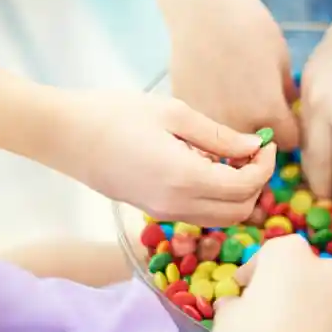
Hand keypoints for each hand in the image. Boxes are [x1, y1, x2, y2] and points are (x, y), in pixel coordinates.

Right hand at [63, 91, 275, 226]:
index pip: (246, 186)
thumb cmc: (116, 114)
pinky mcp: (154, 211)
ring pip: (220, 218)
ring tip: (231, 159)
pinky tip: (206, 167)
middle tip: (252, 153)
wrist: (65, 135)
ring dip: (237, 194)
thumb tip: (253, 146)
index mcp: (186, 178)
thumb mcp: (173, 113)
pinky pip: (199, 214)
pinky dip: (215, 198)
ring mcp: (164, 213)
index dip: (265, 167)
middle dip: (256, 184)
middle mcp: (178, 205)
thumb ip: (218, 135)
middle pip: (239, 211)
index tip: (266, 144)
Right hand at [165, 0, 298, 149]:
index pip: (290, 143)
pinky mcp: (187, 115)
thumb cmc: (249, 28)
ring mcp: (209, 124)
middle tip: (258, 111)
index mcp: (269, 115)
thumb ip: (287, 95)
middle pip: (257, 150)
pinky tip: (212, 95)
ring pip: (227, 145)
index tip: (287, 120)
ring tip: (233, 103)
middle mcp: (238, 128)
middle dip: (261, 137)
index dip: (291, 132)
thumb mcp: (282, 60)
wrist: (203, 12)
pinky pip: (204, 129)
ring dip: (233, 133)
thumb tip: (289, 110)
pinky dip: (210, 120)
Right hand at [211, 235, 331, 331]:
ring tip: (283, 326)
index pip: (269, 251)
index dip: (253, 270)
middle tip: (263, 305)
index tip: (243, 286)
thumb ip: (235, 298)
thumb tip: (238, 302)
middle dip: (282, 281)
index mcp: (289, 252)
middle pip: (299, 265)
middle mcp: (323, 265)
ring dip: (303, 299)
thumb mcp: (226, 314)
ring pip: (319, 288)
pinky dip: (319, 320)